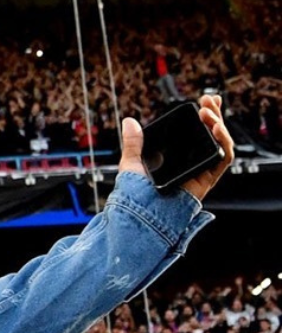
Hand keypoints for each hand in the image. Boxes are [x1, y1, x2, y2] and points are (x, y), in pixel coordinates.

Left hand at [116, 95, 233, 201]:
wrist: (142, 213)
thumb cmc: (135, 194)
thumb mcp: (132, 162)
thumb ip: (133, 143)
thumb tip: (129, 121)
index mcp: (177, 155)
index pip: (195, 130)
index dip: (204, 114)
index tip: (204, 100)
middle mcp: (192, 161)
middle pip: (210, 133)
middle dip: (213, 113)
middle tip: (207, 100)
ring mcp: (201, 169)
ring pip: (219, 142)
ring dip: (218, 124)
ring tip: (208, 112)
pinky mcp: (208, 178)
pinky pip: (223, 158)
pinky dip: (223, 143)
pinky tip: (216, 129)